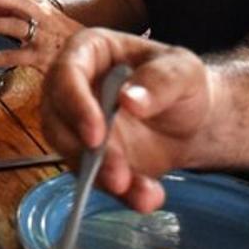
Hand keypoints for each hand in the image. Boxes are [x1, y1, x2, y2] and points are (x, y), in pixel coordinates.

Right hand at [41, 28, 213, 211]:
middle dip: (85, 152)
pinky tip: (146, 196)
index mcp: (89, 52)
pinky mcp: (88, 156)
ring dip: (99, 177)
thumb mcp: (184, 71)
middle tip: (118, 175)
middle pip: (57, 118)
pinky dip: (119, 192)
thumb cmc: (181, 81)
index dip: (75, 104)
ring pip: (69, 152)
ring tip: (139, 192)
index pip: (66, 73)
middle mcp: (73, 87)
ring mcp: (77, 123)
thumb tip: (129, 100)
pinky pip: (93, 177)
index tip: (96, 135)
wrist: (192, 119)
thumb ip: (161, 81)